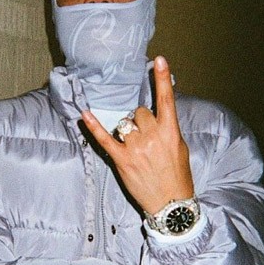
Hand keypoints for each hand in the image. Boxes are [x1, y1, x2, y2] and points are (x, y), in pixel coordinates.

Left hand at [81, 56, 193, 213]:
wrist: (171, 204)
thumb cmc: (177, 176)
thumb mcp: (180, 148)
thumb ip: (168, 129)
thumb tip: (156, 117)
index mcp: (171, 132)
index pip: (165, 100)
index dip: (162, 79)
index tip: (159, 60)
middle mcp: (152, 137)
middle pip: (139, 112)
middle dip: (141, 121)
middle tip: (147, 140)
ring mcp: (135, 148)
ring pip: (125, 123)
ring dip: (128, 131)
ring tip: (136, 148)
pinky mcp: (122, 160)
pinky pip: (104, 139)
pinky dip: (93, 127)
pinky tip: (84, 114)